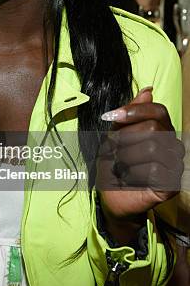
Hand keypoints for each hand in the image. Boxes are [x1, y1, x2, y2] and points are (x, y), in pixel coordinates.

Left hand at [97, 87, 184, 239]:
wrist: (110, 195)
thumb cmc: (114, 163)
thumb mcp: (116, 133)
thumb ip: (130, 113)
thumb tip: (148, 91)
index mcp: (162, 130)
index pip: (158, 110)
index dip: (134, 111)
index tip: (110, 117)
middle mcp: (173, 145)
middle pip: (151, 128)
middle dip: (124, 140)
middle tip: (114, 152)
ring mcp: (175, 165)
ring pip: (151, 148)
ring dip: (126, 158)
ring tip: (120, 167)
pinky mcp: (171, 185)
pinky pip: (153, 171)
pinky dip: (133, 175)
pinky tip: (129, 179)